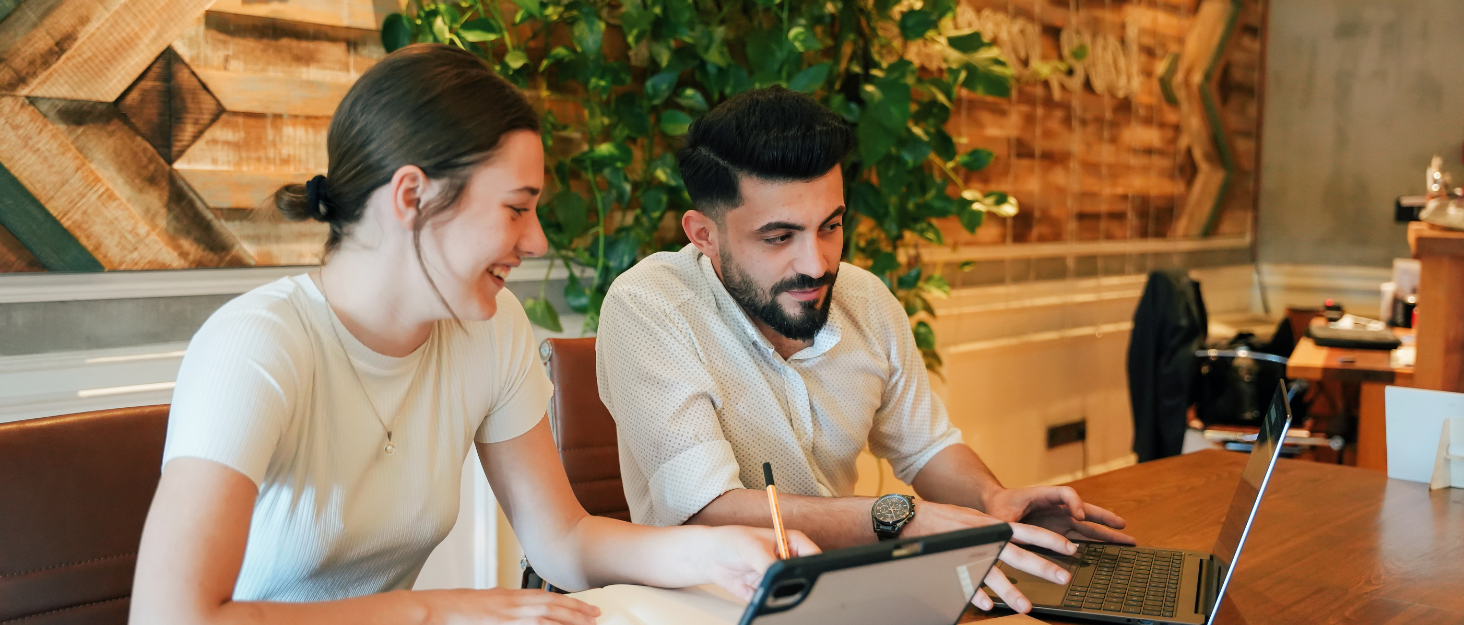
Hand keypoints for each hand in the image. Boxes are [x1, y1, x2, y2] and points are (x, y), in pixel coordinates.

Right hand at [416, 587, 599, 624]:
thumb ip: (505, 604)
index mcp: (511, 595)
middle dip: (577, 610)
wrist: (439, 609)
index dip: (569, 603)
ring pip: (548, 614)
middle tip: (596, 616)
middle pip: (553, 604)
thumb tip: (518, 608)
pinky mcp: (503, 621)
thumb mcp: (488, 602)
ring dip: (570, 619)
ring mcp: (509, 612)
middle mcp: (514, 601)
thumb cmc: (458, 608)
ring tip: (588, 623)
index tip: (585, 608)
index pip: (547, 597)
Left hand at [695, 526, 820, 600]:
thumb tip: (781, 578)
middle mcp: (788, 561)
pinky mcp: (766, 591)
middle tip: (779, 583)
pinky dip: (758, 597)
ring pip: (787, 593)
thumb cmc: (732, 542)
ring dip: (773, 593)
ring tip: (756, 583)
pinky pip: (769, 601)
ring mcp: (778, 577)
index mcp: (793, 543)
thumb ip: (769, 564)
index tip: (805, 575)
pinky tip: (745, 586)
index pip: (814, 556)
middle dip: (794, 584)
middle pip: (805, 578)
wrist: (710, 556)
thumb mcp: (752, 549)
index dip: (815, 566)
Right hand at [904, 501, 1075, 613]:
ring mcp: (968, 551)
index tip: (1070, 548)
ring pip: (993, 572)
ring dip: (1010, 591)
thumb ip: (993, 529)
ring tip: (1025, 607)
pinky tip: (986, 605)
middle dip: (1042, 566)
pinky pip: (966, 582)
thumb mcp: (974, 519)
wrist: (911, 517)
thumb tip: (1013, 537)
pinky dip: (976, 593)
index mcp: (991, 525)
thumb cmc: (942, 519)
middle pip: (1017, 553)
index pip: (1027, 531)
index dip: (1049, 540)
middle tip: (1063, 577)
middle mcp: (984, 536)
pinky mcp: (951, 562)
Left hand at [984, 486, 1135, 544]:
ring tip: (1128, 540)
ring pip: (1088, 525)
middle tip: (1123, 525)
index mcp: (1043, 495)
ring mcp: (1060, 519)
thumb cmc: (998, 508)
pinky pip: (1080, 536)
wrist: (995, 507)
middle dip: (1104, 517)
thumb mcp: (1001, 515)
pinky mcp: (1059, 531)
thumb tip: (1010, 534)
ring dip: (1107, 532)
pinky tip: (1109, 550)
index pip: (1066, 494)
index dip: (1075, 503)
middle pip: (1086, 509)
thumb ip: (1008, 524)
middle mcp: (1056, 507)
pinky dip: (1095, 542)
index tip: (1079, 515)